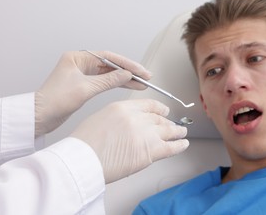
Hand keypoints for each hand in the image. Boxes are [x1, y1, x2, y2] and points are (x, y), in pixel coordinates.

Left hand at [35, 51, 150, 136]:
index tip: (141, 71)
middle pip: (111, 65)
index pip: (108, 58)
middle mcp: (80, 63)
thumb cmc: (54, 100)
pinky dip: (117, 85)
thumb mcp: (85, 89)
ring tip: (142, 84)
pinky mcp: (83, 85)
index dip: (127, 64)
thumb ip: (108, 81)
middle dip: (129, 71)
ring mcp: (82, 74)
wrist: (39, 116)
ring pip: (109, 74)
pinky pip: (105, 82)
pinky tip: (128, 86)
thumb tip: (127, 74)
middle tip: (146, 77)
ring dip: (125, 79)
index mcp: (77, 58)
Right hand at [70, 99, 188, 183]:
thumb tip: (128, 124)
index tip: (164, 110)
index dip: (159, 108)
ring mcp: (146, 134)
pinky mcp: (151, 151)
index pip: (149, 105)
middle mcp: (138, 118)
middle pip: (159, 118)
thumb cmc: (85, 143)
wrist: (82, 159)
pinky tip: (183, 144)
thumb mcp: (101, 118)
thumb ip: (119, 117)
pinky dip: (180, 145)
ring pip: (169, 130)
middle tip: (172, 124)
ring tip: (182, 132)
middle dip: (167, 121)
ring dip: (178, 131)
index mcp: (124, 107)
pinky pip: (172, 146)